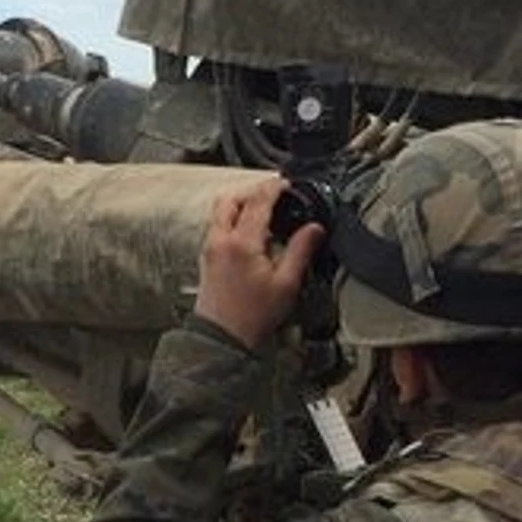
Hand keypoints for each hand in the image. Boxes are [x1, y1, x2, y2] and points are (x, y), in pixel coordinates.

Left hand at [192, 179, 325, 349]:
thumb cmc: (253, 316)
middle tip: (272, 194)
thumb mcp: (286, 284)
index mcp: (241, 242)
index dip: (273, 187)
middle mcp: (220, 240)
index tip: (285, 183)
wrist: (222, 338)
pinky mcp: (207, 258)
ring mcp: (210, 248)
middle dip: (252, 191)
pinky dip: (232, 220)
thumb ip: (301, 250)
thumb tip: (314, 228)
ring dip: (240, 204)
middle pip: (230, 198)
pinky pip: (217, 226)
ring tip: (263, 213)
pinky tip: (250, 234)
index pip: (257, 201)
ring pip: (220, 211)